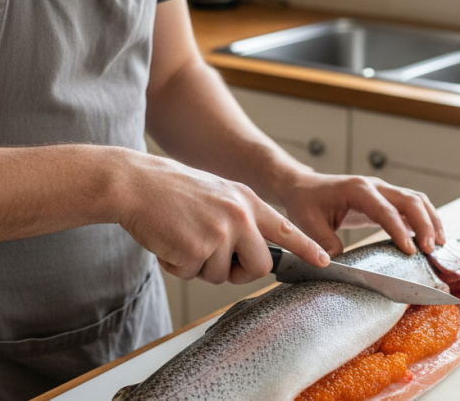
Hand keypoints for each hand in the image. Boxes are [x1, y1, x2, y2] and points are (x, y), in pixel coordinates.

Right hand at [118, 152, 329, 284]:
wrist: (136, 184)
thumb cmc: (173, 191)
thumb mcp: (218, 194)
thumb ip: (241, 219)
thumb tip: (255, 253)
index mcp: (246, 201)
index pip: (285, 229)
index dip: (306, 249)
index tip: (324, 261)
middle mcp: (239, 216)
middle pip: (259, 267)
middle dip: (240, 272)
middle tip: (215, 259)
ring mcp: (218, 233)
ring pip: (222, 276)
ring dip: (200, 267)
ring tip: (183, 238)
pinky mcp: (195, 249)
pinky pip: (192, 275)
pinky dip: (177, 266)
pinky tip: (168, 242)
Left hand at [279, 173, 445, 257]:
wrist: (303, 187)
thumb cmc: (305, 204)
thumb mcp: (308, 225)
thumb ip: (324, 244)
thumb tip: (337, 266)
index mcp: (357, 190)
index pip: (385, 210)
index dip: (400, 230)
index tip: (411, 251)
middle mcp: (374, 186)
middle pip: (410, 200)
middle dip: (425, 224)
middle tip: (431, 250)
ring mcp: (383, 191)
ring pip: (417, 200)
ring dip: (431, 220)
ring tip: (440, 245)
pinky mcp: (386, 199)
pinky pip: (412, 206)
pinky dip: (425, 220)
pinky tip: (431, 239)